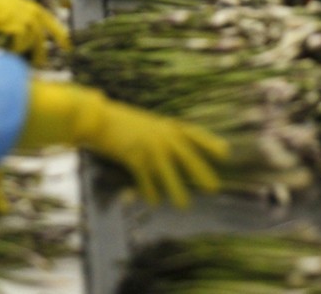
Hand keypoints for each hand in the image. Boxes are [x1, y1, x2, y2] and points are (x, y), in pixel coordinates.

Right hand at [18, 81, 228, 207]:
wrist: (95, 116)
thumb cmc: (118, 122)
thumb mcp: (143, 125)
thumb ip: (158, 138)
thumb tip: (173, 156)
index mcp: (163, 124)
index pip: (192, 133)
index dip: (209, 143)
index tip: (225, 153)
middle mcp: (159, 132)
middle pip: (185, 152)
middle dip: (200, 170)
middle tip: (215, 187)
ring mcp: (146, 142)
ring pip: (167, 168)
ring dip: (175, 188)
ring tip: (184, 204)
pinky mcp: (132, 153)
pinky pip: (144, 176)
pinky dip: (148, 189)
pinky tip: (152, 201)